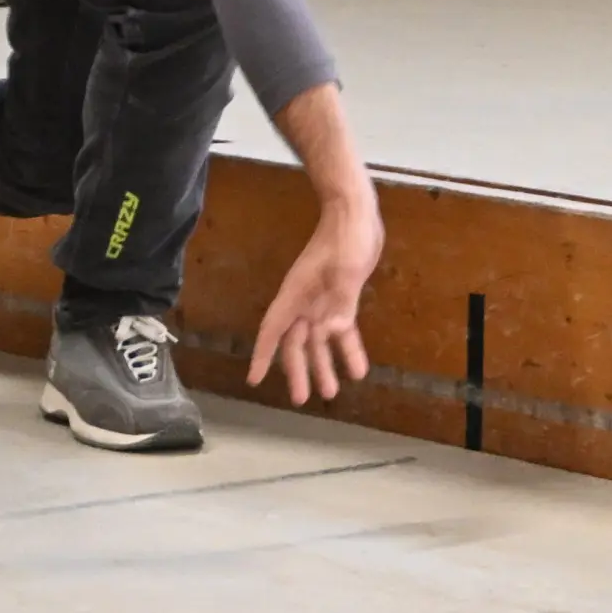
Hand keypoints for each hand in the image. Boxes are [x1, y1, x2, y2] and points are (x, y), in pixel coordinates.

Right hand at [248, 189, 380, 404]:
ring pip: (318, 339)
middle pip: (295, 342)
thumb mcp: (346, 271)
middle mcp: (305, 301)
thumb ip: (340, 303)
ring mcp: (322, 299)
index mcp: (297, 294)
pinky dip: (347, 347)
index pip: (272, 330)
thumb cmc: (346, 237)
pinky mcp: (341, 296)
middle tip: (302, 399)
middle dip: (298, 370)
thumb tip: (329, 335)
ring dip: (323, 363)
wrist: (355, 213)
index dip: (261, 355)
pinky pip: (340, 328)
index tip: (254, 379)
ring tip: (331, 391)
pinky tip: (357, 366)